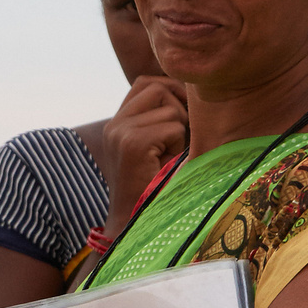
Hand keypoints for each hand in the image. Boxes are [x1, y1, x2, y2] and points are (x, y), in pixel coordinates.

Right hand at [95, 76, 188, 230]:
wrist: (134, 224)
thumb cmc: (155, 187)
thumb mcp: (157, 148)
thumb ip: (164, 119)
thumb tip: (193, 90)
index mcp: (117, 124)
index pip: (145, 84)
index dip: (169, 90)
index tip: (184, 113)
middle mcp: (114, 124)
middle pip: (157, 87)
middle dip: (179, 106)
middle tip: (182, 136)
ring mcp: (120, 132)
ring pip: (170, 108)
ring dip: (180, 131)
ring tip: (170, 156)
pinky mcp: (132, 143)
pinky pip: (173, 127)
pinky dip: (178, 146)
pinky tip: (167, 164)